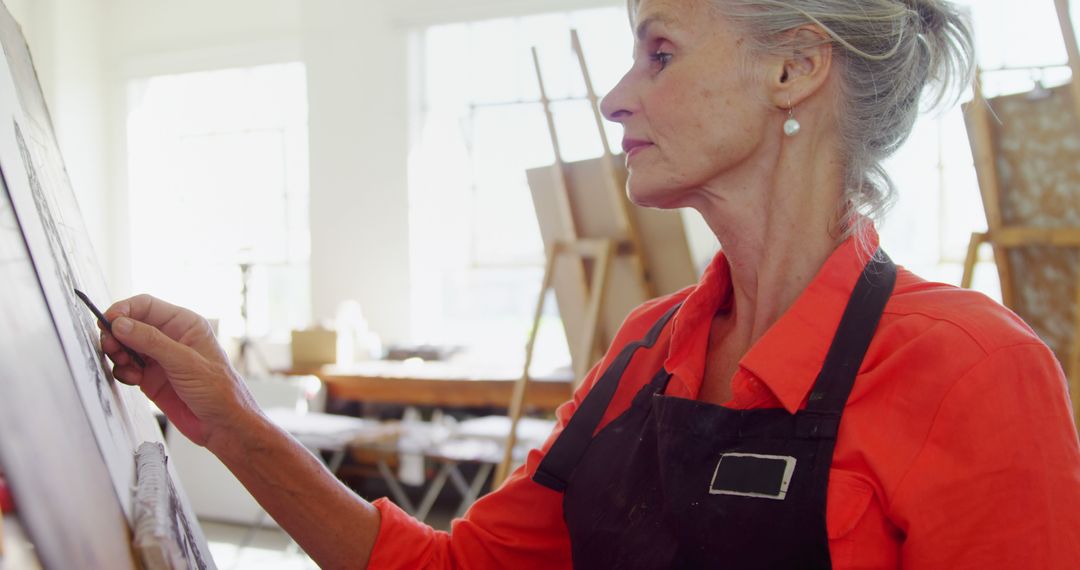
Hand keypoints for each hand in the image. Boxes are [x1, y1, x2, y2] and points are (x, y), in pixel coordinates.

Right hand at [101, 294, 260, 449]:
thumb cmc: (219, 390)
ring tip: (126, 366)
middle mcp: (170, 337)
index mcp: (184, 324)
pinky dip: (123, 371)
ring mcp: (159, 358)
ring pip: (125, 346)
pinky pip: (126, 367)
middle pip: (130, 325)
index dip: (123, 310)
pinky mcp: (150, 377)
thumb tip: (120, 324)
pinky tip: (133, 379)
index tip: (106, 322)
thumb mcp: (185, 362)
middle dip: (116, 334)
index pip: (146, 305)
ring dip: (118, 354)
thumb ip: (151, 341)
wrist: (223, 425)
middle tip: (111, 348)